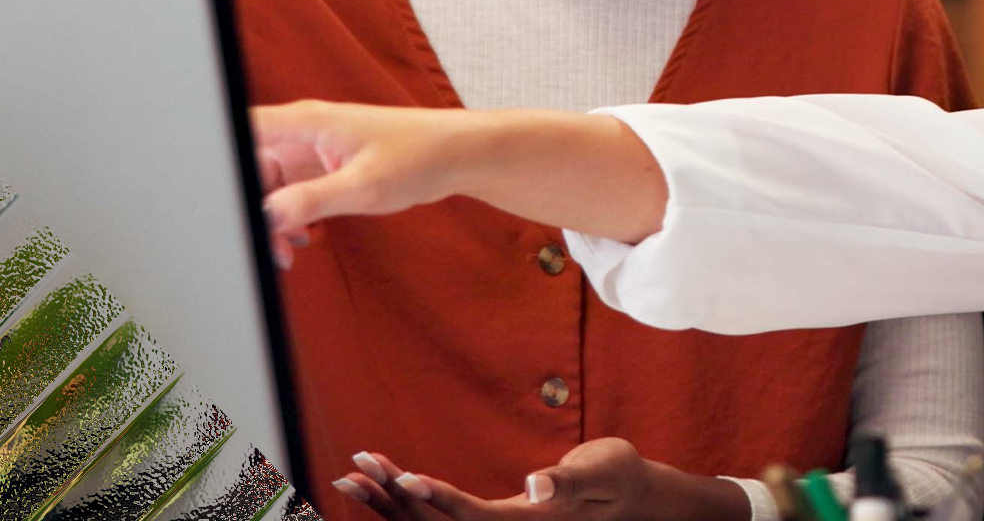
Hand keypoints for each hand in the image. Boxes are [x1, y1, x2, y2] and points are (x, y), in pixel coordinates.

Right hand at [252, 101, 666, 260]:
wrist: (458, 157)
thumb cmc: (418, 156)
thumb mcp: (363, 186)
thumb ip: (311, 200)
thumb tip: (266, 217)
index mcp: (304, 123)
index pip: (241, 130)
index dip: (217, 157)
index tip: (211, 200)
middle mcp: (303, 134)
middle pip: (248, 166)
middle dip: (248, 207)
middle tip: (261, 245)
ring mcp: (314, 153)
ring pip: (268, 186)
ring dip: (269, 219)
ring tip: (286, 252)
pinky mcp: (327, 171)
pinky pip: (291, 195)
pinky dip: (290, 218)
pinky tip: (304, 240)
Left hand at [329, 440, 750, 520]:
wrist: (630, 496)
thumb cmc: (618, 478)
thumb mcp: (603, 471)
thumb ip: (571, 480)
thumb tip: (536, 484)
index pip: (474, 516)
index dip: (437, 500)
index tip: (404, 480)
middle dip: (393, 500)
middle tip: (354, 469)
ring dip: (390, 502)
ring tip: (353, 474)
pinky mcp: (492, 519)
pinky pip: (442, 515)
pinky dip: (409, 501)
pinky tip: (387, 484)